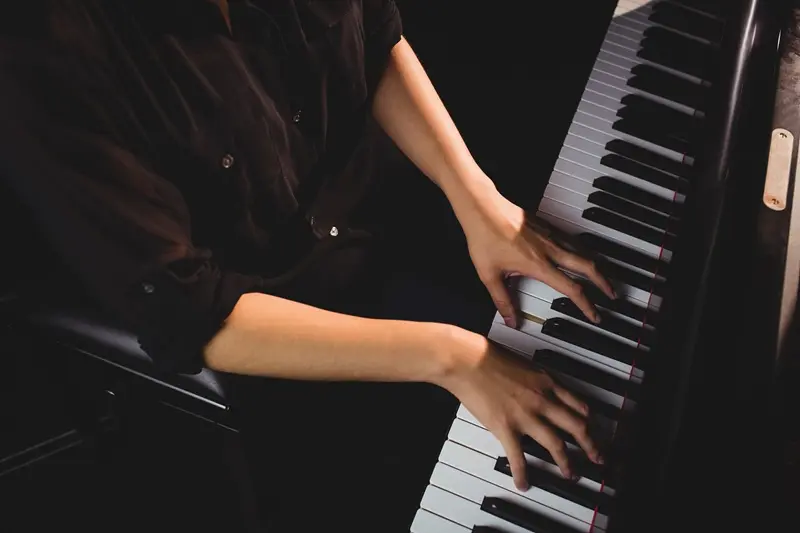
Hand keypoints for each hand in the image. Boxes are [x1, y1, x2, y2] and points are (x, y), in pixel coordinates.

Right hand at [439, 330, 603, 489]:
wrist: (467, 359)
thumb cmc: (488, 355)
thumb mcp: (522, 363)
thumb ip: (534, 378)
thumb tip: (537, 388)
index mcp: (546, 381)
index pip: (579, 405)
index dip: (590, 421)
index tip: (592, 429)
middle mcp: (542, 400)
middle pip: (577, 427)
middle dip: (591, 445)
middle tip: (597, 457)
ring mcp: (526, 416)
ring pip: (557, 444)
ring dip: (567, 462)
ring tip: (571, 474)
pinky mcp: (506, 428)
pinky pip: (518, 457)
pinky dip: (523, 473)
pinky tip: (524, 484)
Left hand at [457, 182, 614, 326]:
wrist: (481, 208)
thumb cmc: (484, 238)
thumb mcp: (489, 276)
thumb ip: (502, 301)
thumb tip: (511, 320)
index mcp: (538, 265)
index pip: (571, 289)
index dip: (586, 305)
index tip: (595, 315)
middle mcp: (549, 249)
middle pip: (588, 267)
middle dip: (604, 283)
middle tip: (612, 295)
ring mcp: (549, 235)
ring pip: (582, 251)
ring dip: (595, 266)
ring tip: (601, 278)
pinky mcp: (546, 225)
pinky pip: (571, 240)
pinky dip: (581, 251)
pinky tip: (578, 256)